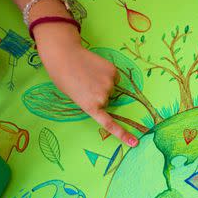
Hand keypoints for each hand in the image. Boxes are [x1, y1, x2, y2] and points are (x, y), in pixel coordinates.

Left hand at [34, 24, 137, 146]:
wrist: (63, 54)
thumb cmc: (63, 77)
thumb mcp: (74, 96)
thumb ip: (90, 101)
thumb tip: (105, 97)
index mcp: (90, 107)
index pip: (109, 124)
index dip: (123, 134)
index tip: (135, 143)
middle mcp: (102, 97)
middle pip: (108, 100)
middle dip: (100, 94)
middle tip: (85, 84)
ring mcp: (109, 84)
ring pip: (112, 87)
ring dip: (103, 82)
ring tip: (88, 73)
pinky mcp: (113, 71)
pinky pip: (114, 76)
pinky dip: (107, 73)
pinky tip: (95, 67)